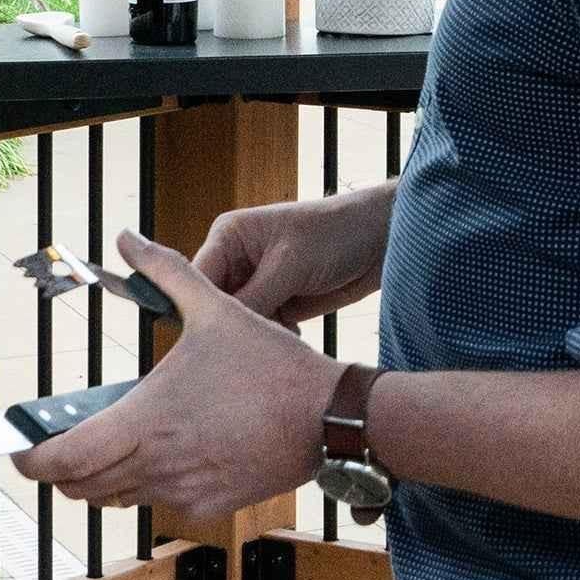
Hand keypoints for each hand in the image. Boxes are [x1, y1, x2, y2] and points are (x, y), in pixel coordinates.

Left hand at [13, 230, 341, 523]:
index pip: (66, 460)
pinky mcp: (210, 505)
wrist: (327, 416)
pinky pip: (160, 502)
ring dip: (104, 476)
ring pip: (118, 497)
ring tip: (112, 439)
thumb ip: (167, 270)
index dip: (34, 460)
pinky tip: (169, 449)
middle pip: (82, 487)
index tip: (21, 447)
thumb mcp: (215, 307)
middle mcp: (157, 465)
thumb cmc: (270, 364)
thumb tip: (130, 237)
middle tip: (60, 440)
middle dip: (63, 468)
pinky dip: (148, 483)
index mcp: (147, 420)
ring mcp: (184, 492)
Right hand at [196, 188, 389, 329]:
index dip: (197, 310)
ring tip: (276, 338)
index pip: (196, 278)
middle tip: (246, 347)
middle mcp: (237, 260)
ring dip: (255, 334)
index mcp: (229, 236)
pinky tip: (293, 333)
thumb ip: (252, 298)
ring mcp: (258, 283)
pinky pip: (261, 330)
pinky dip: (272, 338)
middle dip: (230, 327)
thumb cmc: (335, 232)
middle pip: (214, 305)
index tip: (205, 342)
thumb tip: (223, 331)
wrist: (382, 241)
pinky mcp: (278, 303)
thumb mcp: (289, 264)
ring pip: (238, 322)